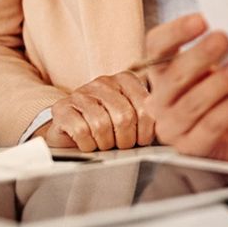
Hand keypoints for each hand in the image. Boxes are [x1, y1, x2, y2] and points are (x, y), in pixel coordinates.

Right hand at [37, 72, 153, 152]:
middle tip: (122, 146)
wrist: (72, 131)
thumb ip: (149, 117)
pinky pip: (81, 131)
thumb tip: (165, 125)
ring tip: (105, 144)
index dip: (146, 131)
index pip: (146, 107)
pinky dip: (88, 144)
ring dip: (106, 143)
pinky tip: (89, 144)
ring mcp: (81, 93)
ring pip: (102, 125)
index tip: (141, 140)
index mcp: (126, 80)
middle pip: (124, 117)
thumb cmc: (108, 127)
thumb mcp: (133, 118)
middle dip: (126, 140)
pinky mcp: (62, 108)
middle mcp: (103, 82)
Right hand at [139, 13, 227, 164]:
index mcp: (163, 72)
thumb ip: (221, 48)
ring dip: (219, 82)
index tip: (201, 20)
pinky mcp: (191, 149)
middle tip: (224, 39)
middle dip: (199, 55)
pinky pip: (211, 125)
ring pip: (191, 103)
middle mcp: (160, 100)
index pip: (156, 47)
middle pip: (172, 76)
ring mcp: (173, 128)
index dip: (176, 32)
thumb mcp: (221, 66)